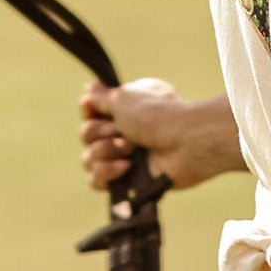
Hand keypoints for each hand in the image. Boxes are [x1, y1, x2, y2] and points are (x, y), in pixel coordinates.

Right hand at [77, 77, 240, 191]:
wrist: (184, 143)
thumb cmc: (156, 115)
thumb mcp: (124, 98)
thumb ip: (102, 98)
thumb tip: (89, 89)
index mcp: (124, 108)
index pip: (90, 112)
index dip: (89, 111)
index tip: (91, 108)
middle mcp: (123, 131)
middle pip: (86, 136)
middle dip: (98, 133)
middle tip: (119, 131)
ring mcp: (124, 157)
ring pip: (88, 159)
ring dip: (104, 152)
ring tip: (128, 149)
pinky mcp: (127, 180)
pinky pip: (96, 180)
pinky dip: (106, 172)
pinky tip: (125, 167)